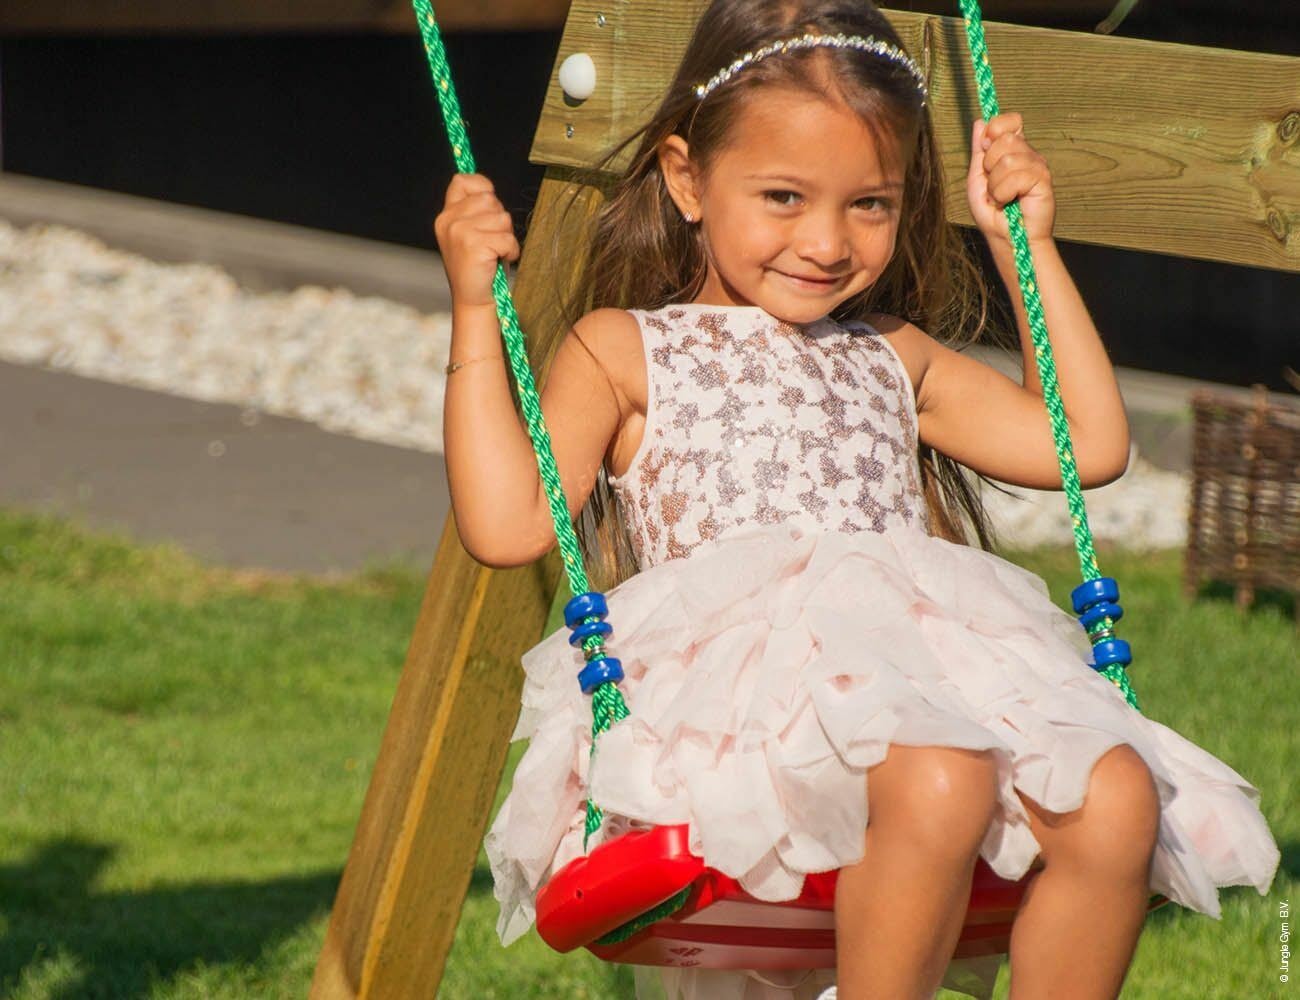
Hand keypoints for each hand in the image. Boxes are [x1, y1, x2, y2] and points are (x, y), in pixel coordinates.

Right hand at [433, 173, 520, 307]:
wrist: (473, 300)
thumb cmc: (478, 267)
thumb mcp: (470, 234)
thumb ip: (475, 212)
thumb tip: (490, 193)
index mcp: (446, 216)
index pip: (462, 181)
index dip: (482, 187)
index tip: (490, 206)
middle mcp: (449, 220)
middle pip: (490, 199)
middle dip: (500, 219)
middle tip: (494, 241)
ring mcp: (459, 232)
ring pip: (502, 218)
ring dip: (506, 236)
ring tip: (496, 253)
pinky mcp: (473, 245)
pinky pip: (507, 238)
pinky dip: (511, 250)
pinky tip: (500, 261)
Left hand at [966, 112, 1054, 246]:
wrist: (1008, 239)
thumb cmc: (993, 214)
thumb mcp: (977, 180)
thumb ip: (978, 152)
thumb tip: (980, 122)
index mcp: (1013, 151)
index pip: (1009, 121)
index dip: (994, 131)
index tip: (985, 150)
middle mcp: (1028, 154)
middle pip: (1004, 139)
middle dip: (989, 166)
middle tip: (994, 185)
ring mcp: (1037, 166)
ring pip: (1007, 158)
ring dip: (995, 184)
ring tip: (1001, 197)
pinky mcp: (1043, 179)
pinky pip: (1016, 176)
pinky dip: (1004, 193)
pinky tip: (1009, 201)